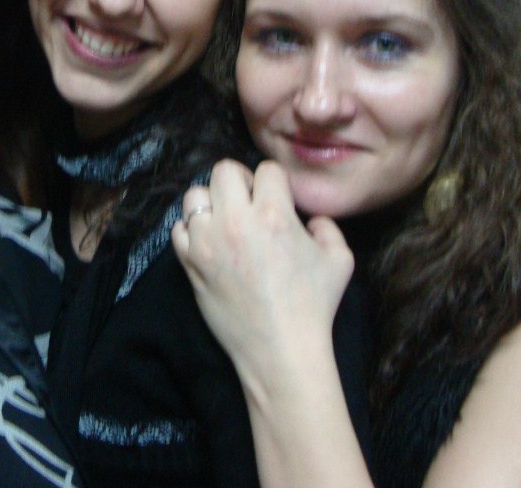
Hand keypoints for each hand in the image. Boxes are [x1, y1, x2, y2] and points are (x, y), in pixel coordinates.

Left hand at [171, 159, 353, 374]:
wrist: (280, 350)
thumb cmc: (314, 306)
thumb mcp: (341, 260)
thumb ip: (328, 227)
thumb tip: (309, 219)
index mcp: (274, 214)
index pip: (266, 169)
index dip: (275, 181)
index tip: (277, 199)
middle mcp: (236, 220)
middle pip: (223, 170)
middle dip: (239, 180)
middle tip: (248, 201)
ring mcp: (207, 241)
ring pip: (195, 195)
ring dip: (211, 202)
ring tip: (225, 221)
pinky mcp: (190, 262)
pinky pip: (179, 228)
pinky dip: (192, 230)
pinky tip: (210, 243)